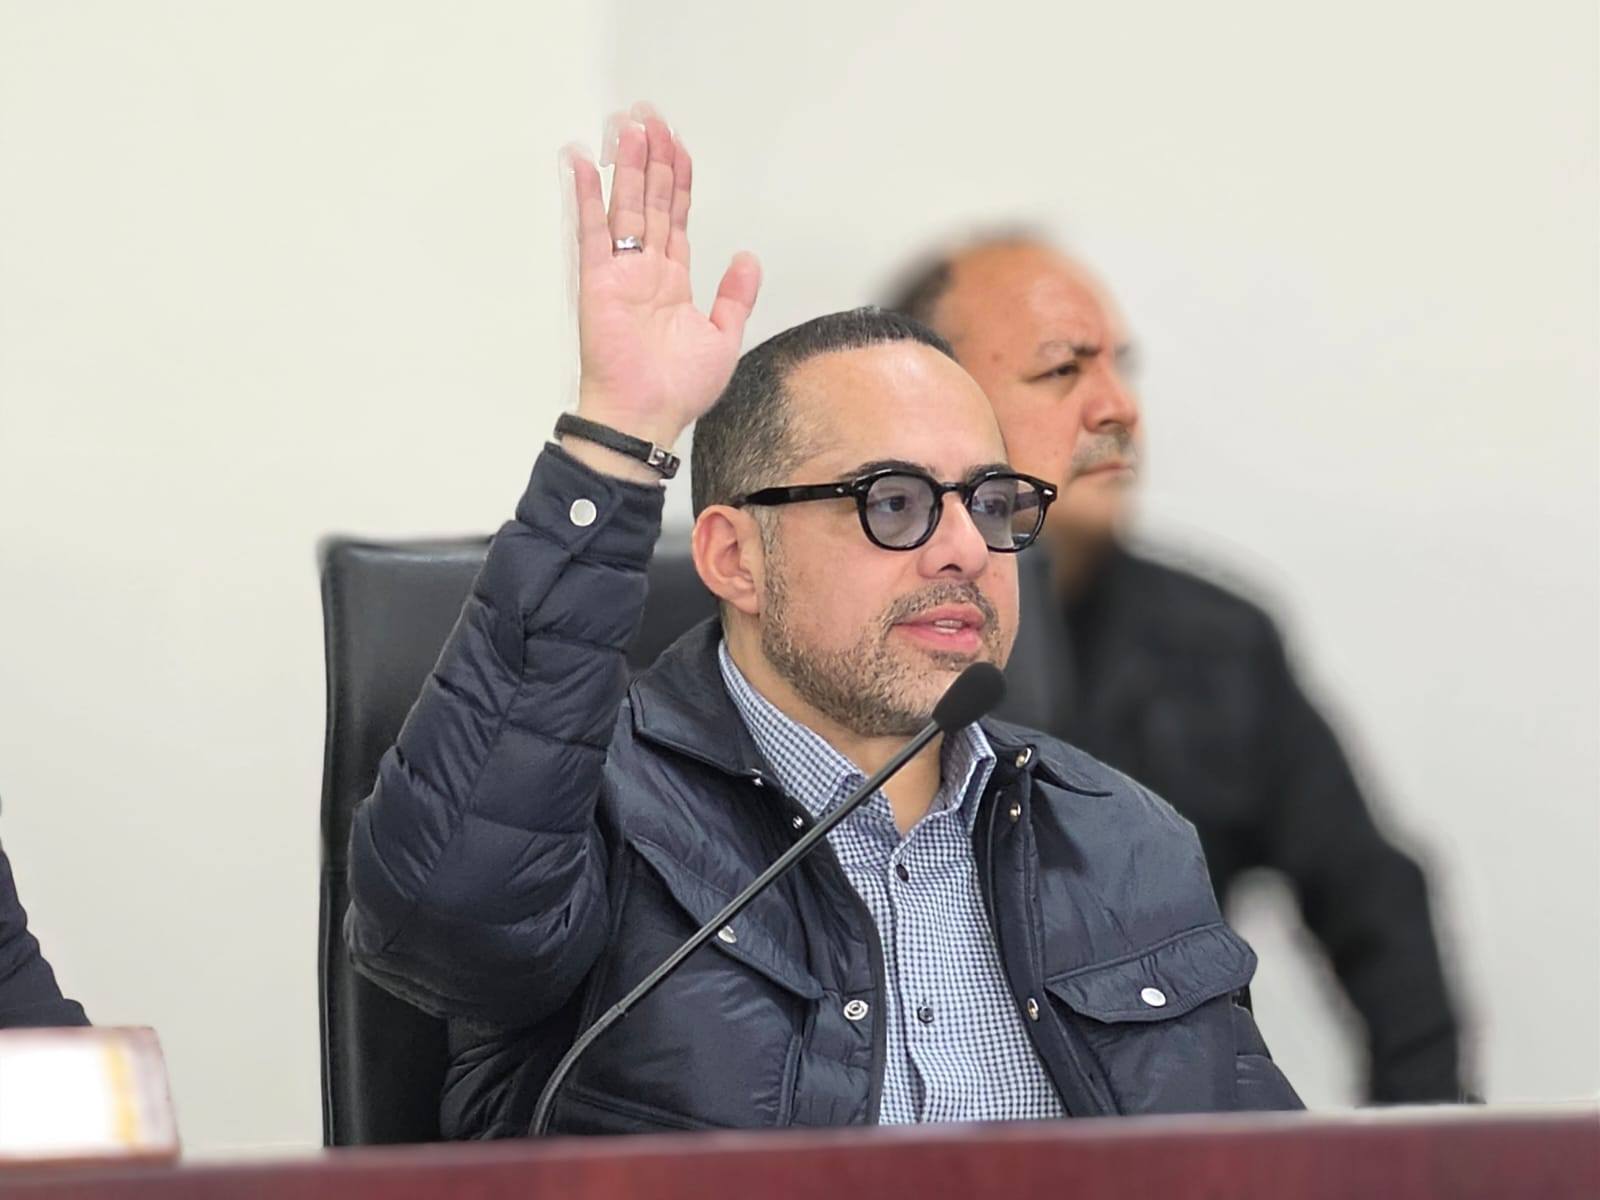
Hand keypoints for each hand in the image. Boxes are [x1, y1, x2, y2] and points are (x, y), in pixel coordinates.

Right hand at [568, 106, 761, 455]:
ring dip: (626, 165)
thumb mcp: (724, 338)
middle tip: (651, 117)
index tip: (678, 145)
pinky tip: (582, 164)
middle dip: (652, 158)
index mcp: (672, 281)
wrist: (646, 418)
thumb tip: (747, 259)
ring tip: (629, 126)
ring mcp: (619, 273)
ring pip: (625, 206)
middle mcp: (645, 270)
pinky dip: (586, 197)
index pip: (675, 217)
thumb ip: (735, 297)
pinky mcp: (597, 282)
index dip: (678, 180)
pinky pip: (592, 232)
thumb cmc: (677, 390)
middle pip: (650, 201)